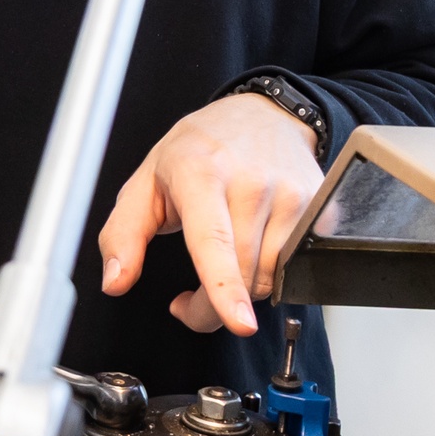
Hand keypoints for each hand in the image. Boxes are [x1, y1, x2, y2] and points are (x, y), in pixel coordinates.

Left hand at [96, 93, 323, 334]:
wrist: (262, 114)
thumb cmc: (199, 149)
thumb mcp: (145, 183)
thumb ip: (122, 235)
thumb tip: (115, 281)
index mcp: (201, 172)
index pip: (214, 240)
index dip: (223, 288)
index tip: (238, 320)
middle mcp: (252, 181)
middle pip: (242, 274)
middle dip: (213, 308)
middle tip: (189, 301)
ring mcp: (292, 193)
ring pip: (270, 277)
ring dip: (243, 290)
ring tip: (222, 264)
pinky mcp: (319, 207)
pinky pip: (295, 266)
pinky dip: (271, 274)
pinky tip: (254, 252)